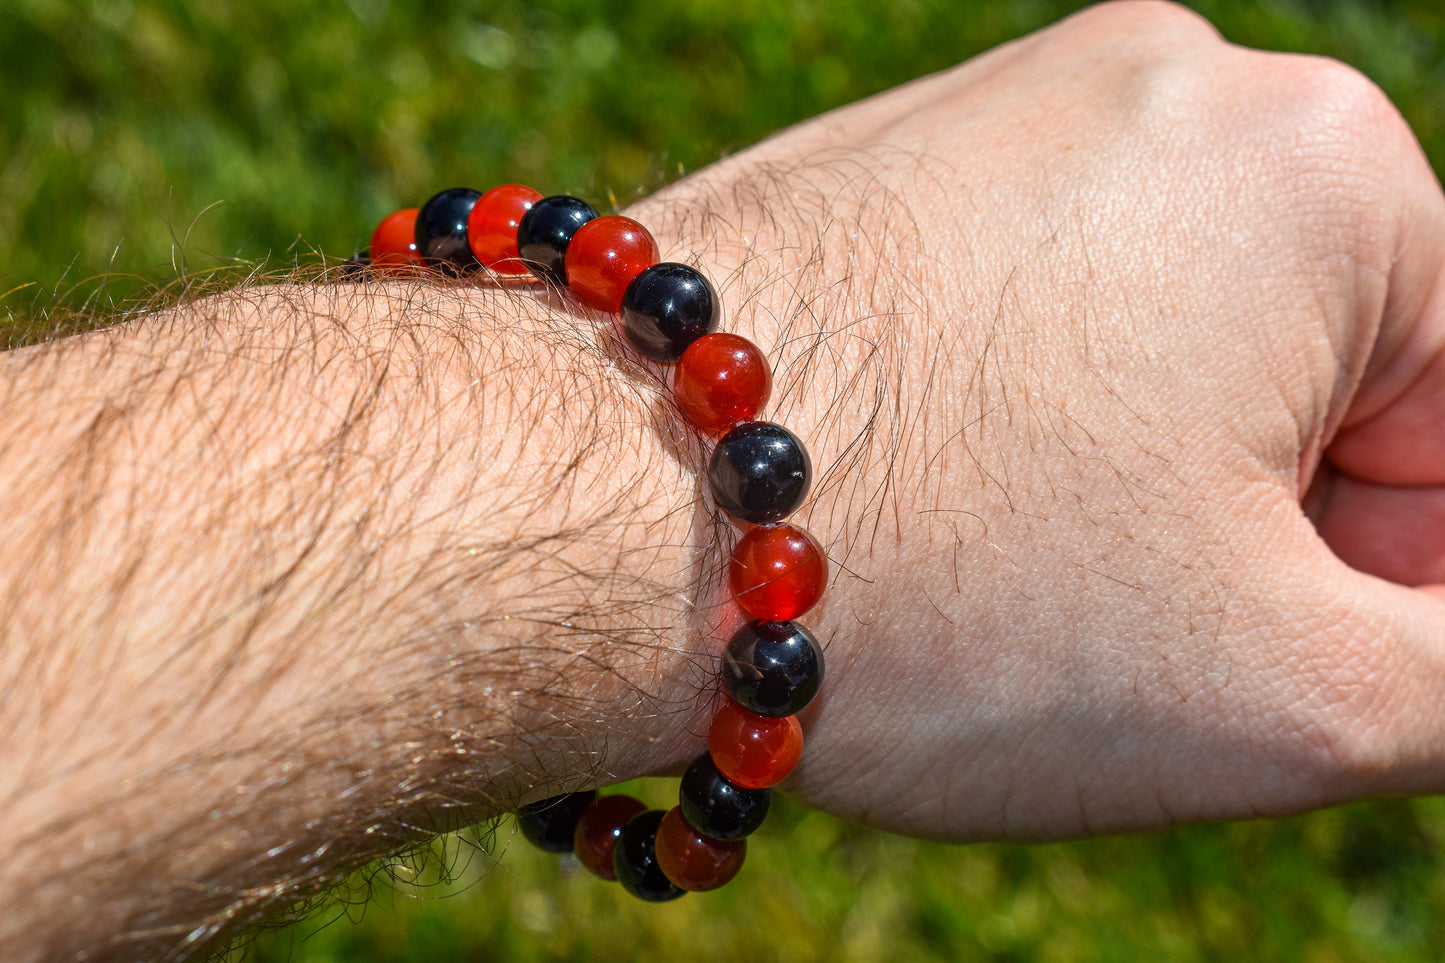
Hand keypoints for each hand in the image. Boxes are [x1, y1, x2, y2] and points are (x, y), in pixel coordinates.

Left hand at [628, 0, 1444, 839]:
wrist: (582, 509)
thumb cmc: (944, 599)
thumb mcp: (1292, 693)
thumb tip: (1444, 614)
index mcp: (1315, 170)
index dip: (1385, 587)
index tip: (1254, 662)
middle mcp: (1156, 91)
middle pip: (1297, 382)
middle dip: (1239, 536)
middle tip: (1098, 640)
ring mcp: (991, 116)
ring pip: (1147, 360)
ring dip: (1116, 496)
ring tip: (988, 582)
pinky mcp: (870, 170)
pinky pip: (1011, 324)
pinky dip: (999, 436)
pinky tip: (913, 518)